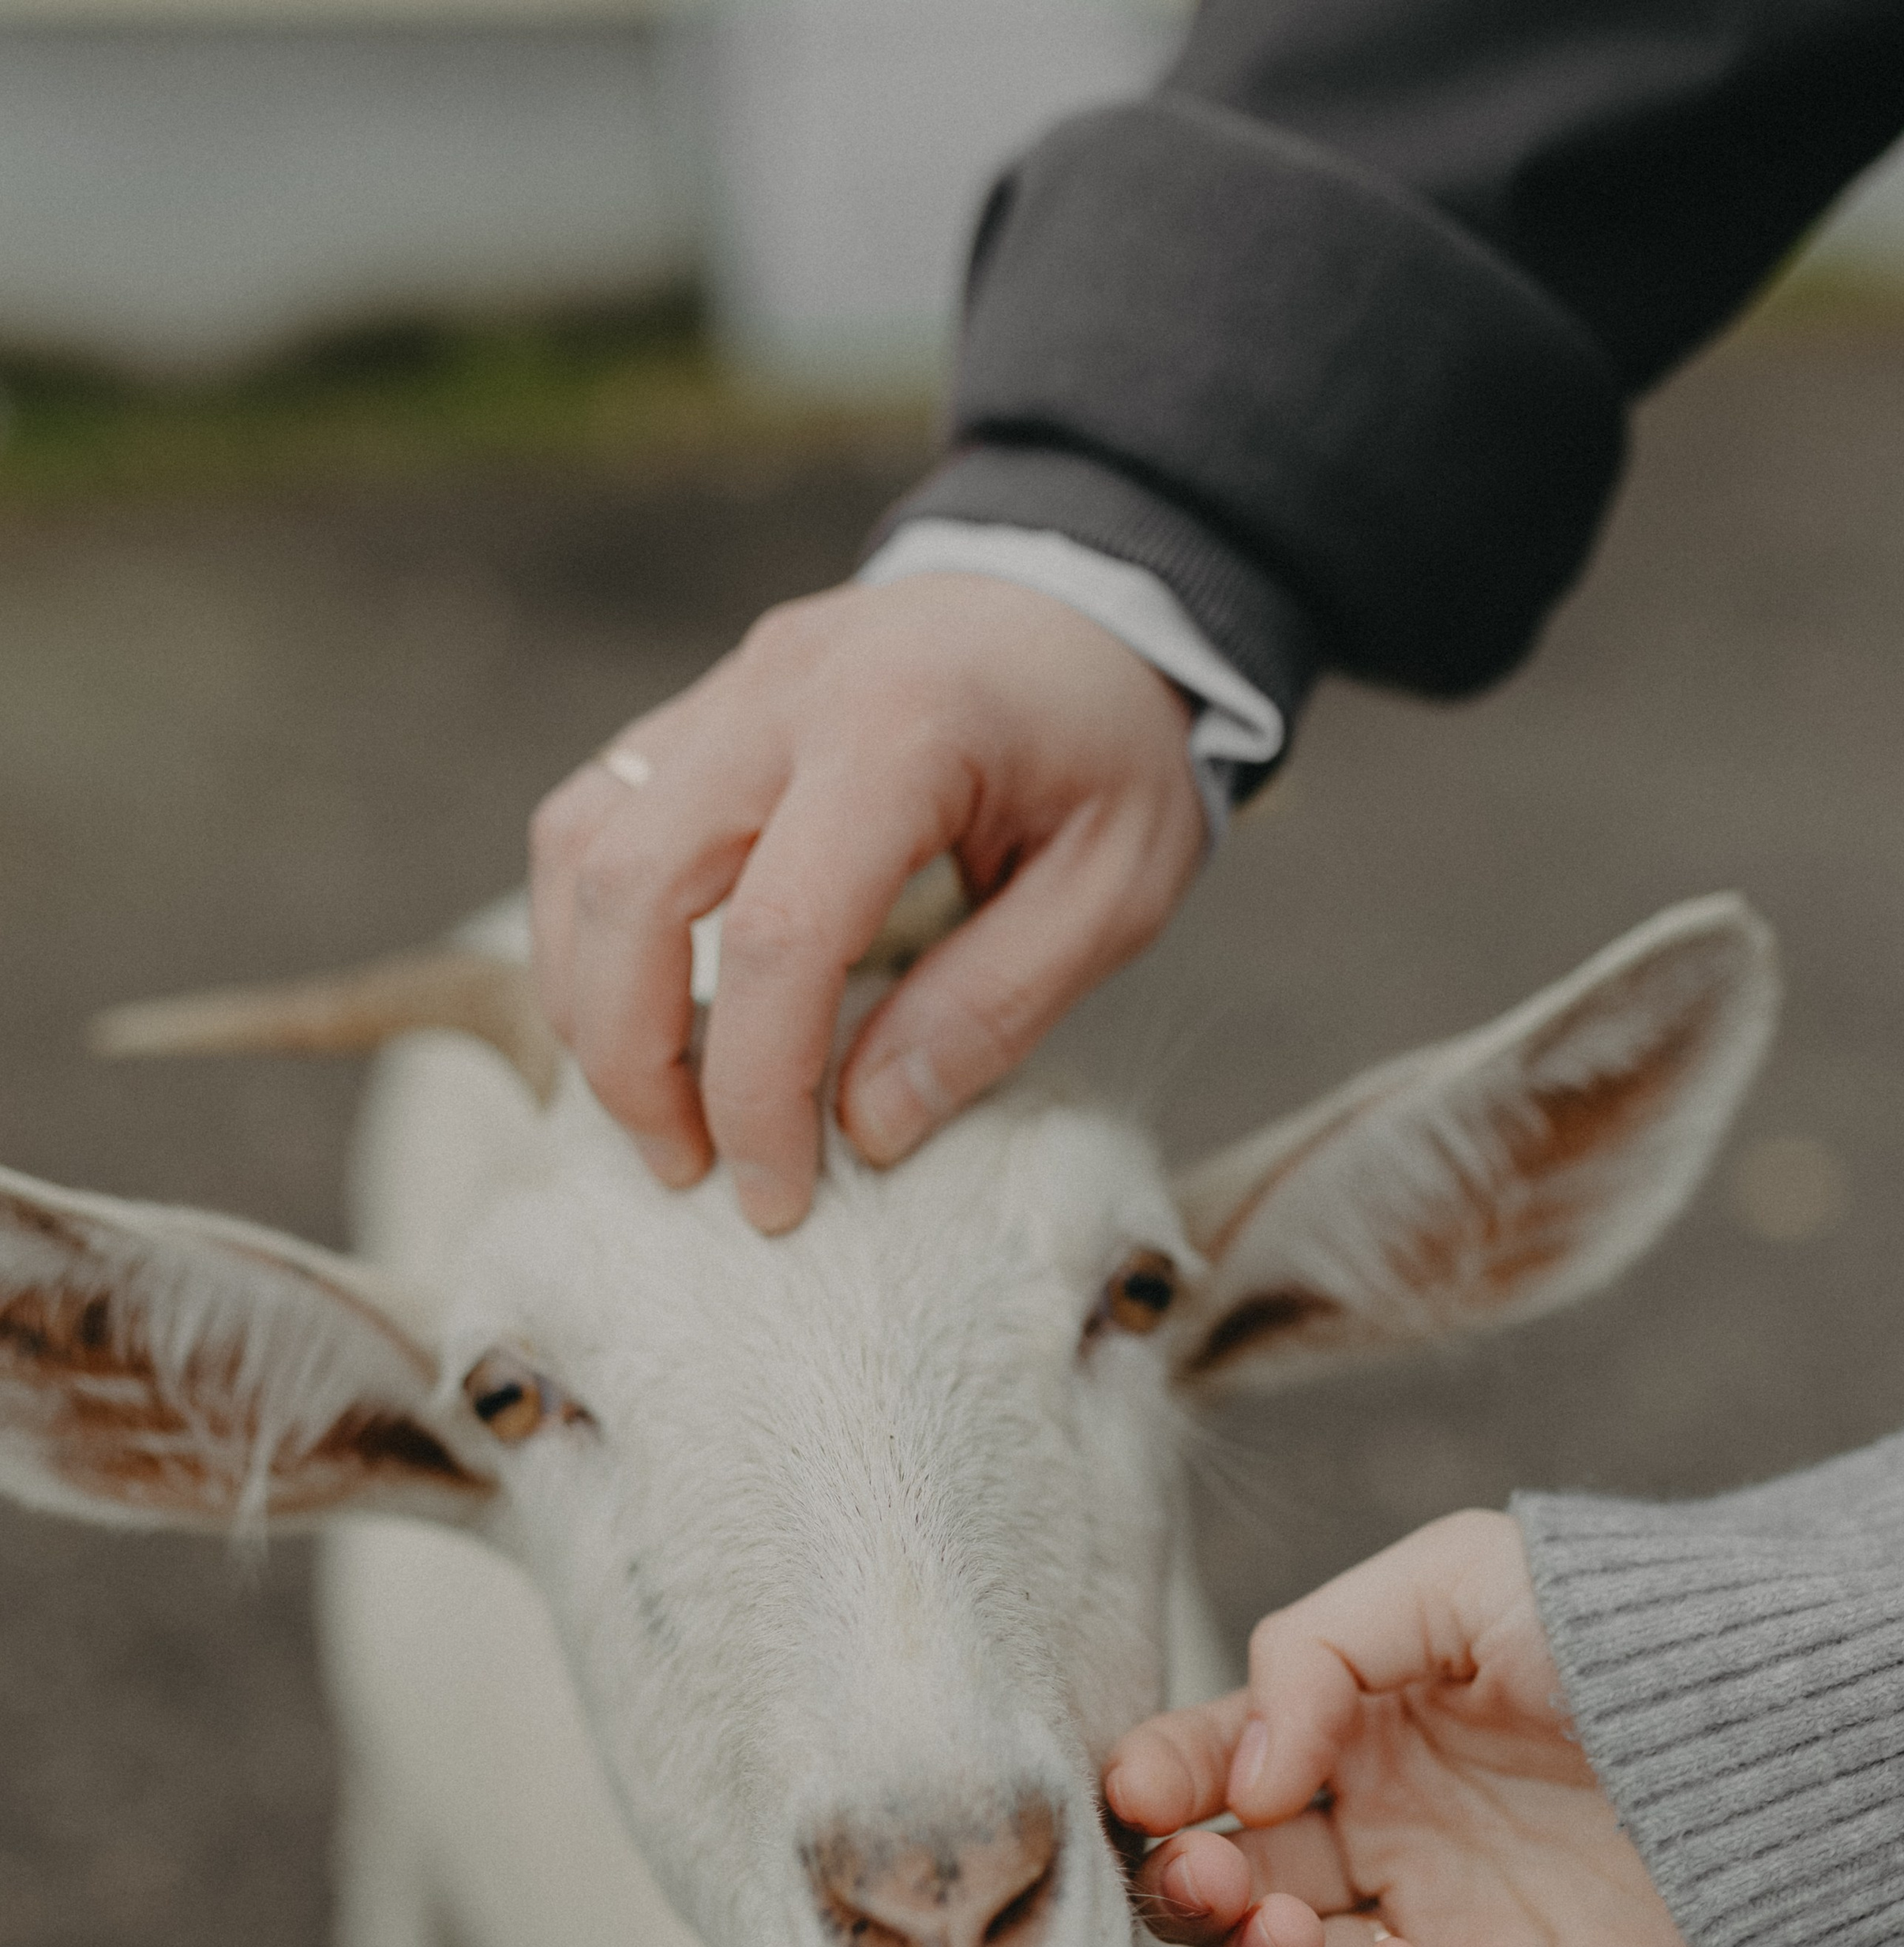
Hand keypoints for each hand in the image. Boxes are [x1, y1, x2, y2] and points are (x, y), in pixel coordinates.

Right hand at [528, 573, 1205, 1229]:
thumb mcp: (1119, 888)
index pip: (781, 935)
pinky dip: (593, 932)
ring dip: (589, 997)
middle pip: (629, 886)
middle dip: (633, 1058)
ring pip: (580, 846)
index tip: (778, 1196)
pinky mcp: (698, 707)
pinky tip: (645, 1012)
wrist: (1098, 589)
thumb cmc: (1115, 748)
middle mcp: (783, 694)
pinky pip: (592, 817)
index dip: (758, 1089)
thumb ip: (997, 1005)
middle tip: (690, 1169)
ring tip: (654, 1105)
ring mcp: (726, 691)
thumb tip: (866, 1126)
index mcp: (902, 731)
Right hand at [1105, 1511, 1707, 1946]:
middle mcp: (1385, 1842)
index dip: (1160, 1780)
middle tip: (1196, 1866)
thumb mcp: (1460, 1580)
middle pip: (1218, 1891)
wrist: (1789, 1744)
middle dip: (1177, 1884)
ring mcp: (1432, 1941)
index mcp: (1362, 1735)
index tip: (1139, 1786)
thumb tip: (1243, 1776)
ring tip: (1274, 1921)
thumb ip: (1314, 1649)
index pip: (1217, 1767)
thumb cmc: (1632, 1635)